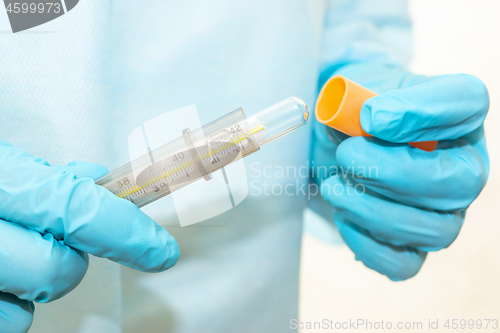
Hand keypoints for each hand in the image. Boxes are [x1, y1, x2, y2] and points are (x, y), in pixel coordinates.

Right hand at [0, 141, 179, 331]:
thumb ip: (43, 176)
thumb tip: (96, 181)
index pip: (78, 209)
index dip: (127, 232)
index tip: (161, 251)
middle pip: (58, 270)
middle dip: (69, 260)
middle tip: (53, 241)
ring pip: (30, 307)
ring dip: (35, 286)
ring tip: (10, 256)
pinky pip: (6, 326)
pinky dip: (10, 308)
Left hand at [312, 64, 488, 280]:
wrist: (337, 142)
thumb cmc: (355, 113)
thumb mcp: (357, 90)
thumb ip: (370, 98)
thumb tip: (377, 121)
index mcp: (455, 113)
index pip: (466, 100)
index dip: (422, 110)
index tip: (372, 115)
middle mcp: (462, 166)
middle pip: (459, 181)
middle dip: (392, 172)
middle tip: (346, 156)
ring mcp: (444, 212)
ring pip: (435, 231)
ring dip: (372, 209)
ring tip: (333, 185)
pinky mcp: (414, 246)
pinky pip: (404, 266)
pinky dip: (367, 245)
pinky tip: (343, 217)